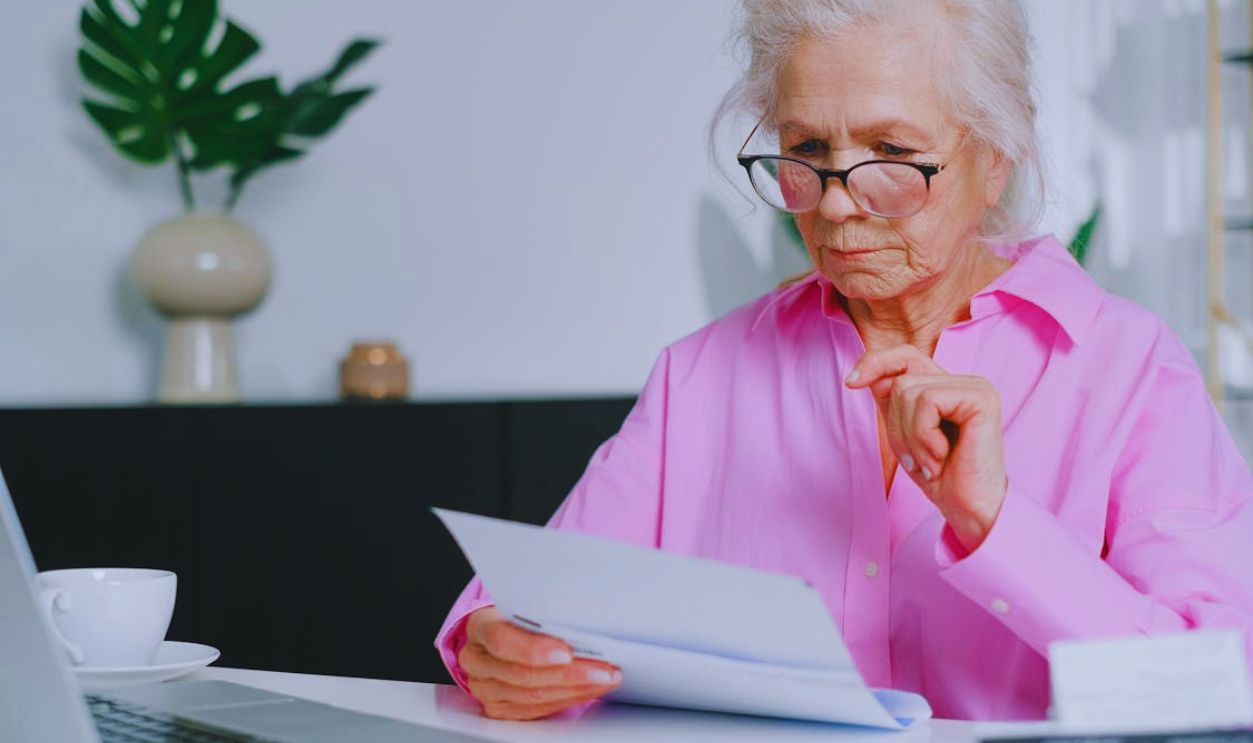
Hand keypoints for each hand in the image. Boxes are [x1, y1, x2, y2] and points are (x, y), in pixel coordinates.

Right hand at [458, 606, 622, 719]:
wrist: (501, 633)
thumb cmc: (518, 615)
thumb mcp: (527, 603)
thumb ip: (546, 613)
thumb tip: (586, 620)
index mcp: (480, 626)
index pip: (501, 639)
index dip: (534, 649)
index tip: (567, 653)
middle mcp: (477, 659)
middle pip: (522, 674)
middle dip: (570, 673)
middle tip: (603, 668)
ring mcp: (485, 687)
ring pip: (532, 695)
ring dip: (575, 688)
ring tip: (604, 678)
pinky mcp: (498, 707)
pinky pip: (535, 709)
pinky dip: (567, 699)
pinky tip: (588, 689)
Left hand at [845, 344, 1007, 551]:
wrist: (970, 510)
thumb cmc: (940, 476)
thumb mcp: (904, 433)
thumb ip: (890, 402)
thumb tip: (861, 373)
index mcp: (948, 387)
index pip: (905, 357)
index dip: (875, 363)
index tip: (850, 382)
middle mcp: (965, 381)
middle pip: (901, 380)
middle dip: (896, 425)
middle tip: (917, 459)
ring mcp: (976, 387)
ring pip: (909, 391)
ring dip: (910, 436)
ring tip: (931, 460)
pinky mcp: (982, 398)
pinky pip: (927, 402)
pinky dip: (924, 436)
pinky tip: (941, 457)